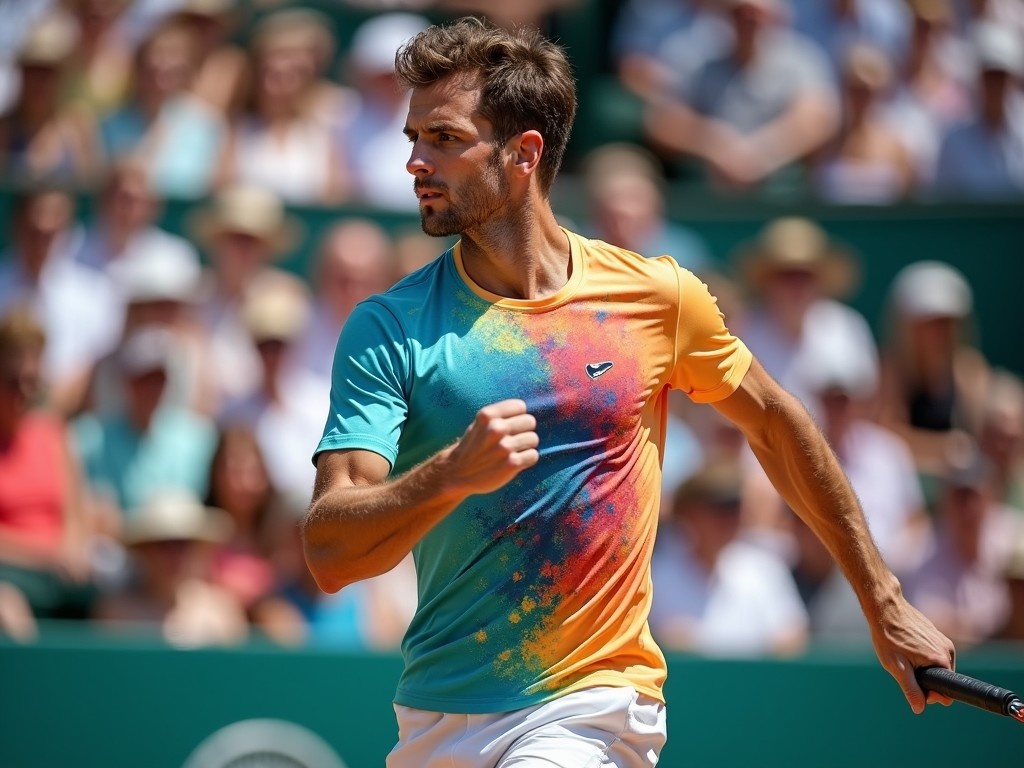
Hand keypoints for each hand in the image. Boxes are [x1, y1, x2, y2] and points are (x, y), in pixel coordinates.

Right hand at [443, 399, 539, 496]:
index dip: (517, 417)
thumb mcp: (481, 422)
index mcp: (488, 415)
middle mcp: (496, 428)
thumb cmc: (474, 444)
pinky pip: (533, 455)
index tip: (509, 426)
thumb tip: (529, 410)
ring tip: (511, 452)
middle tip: (511, 440)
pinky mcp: (511, 464)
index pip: (520, 406)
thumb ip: (501, 414)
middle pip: (530, 422)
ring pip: (533, 439)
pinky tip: (513, 462)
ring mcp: (504, 447)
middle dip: (523, 431)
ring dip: (525, 447)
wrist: (458, 472)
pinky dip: (526, 460)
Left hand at [870, 595, 955, 713]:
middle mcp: (947, 650)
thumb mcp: (897, 668)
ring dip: (922, 667)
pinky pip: (933, 654)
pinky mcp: (936, 634)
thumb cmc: (888, 637)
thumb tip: (919, 709)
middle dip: (924, 679)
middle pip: (941, 678)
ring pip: (936, 665)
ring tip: (903, 656)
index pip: (946, 691)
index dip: (929, 694)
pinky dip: (921, 656)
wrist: (885, 608)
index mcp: (941, 660)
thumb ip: (911, 690)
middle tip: (903, 668)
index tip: (913, 686)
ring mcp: (943, 640)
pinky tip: (905, 647)